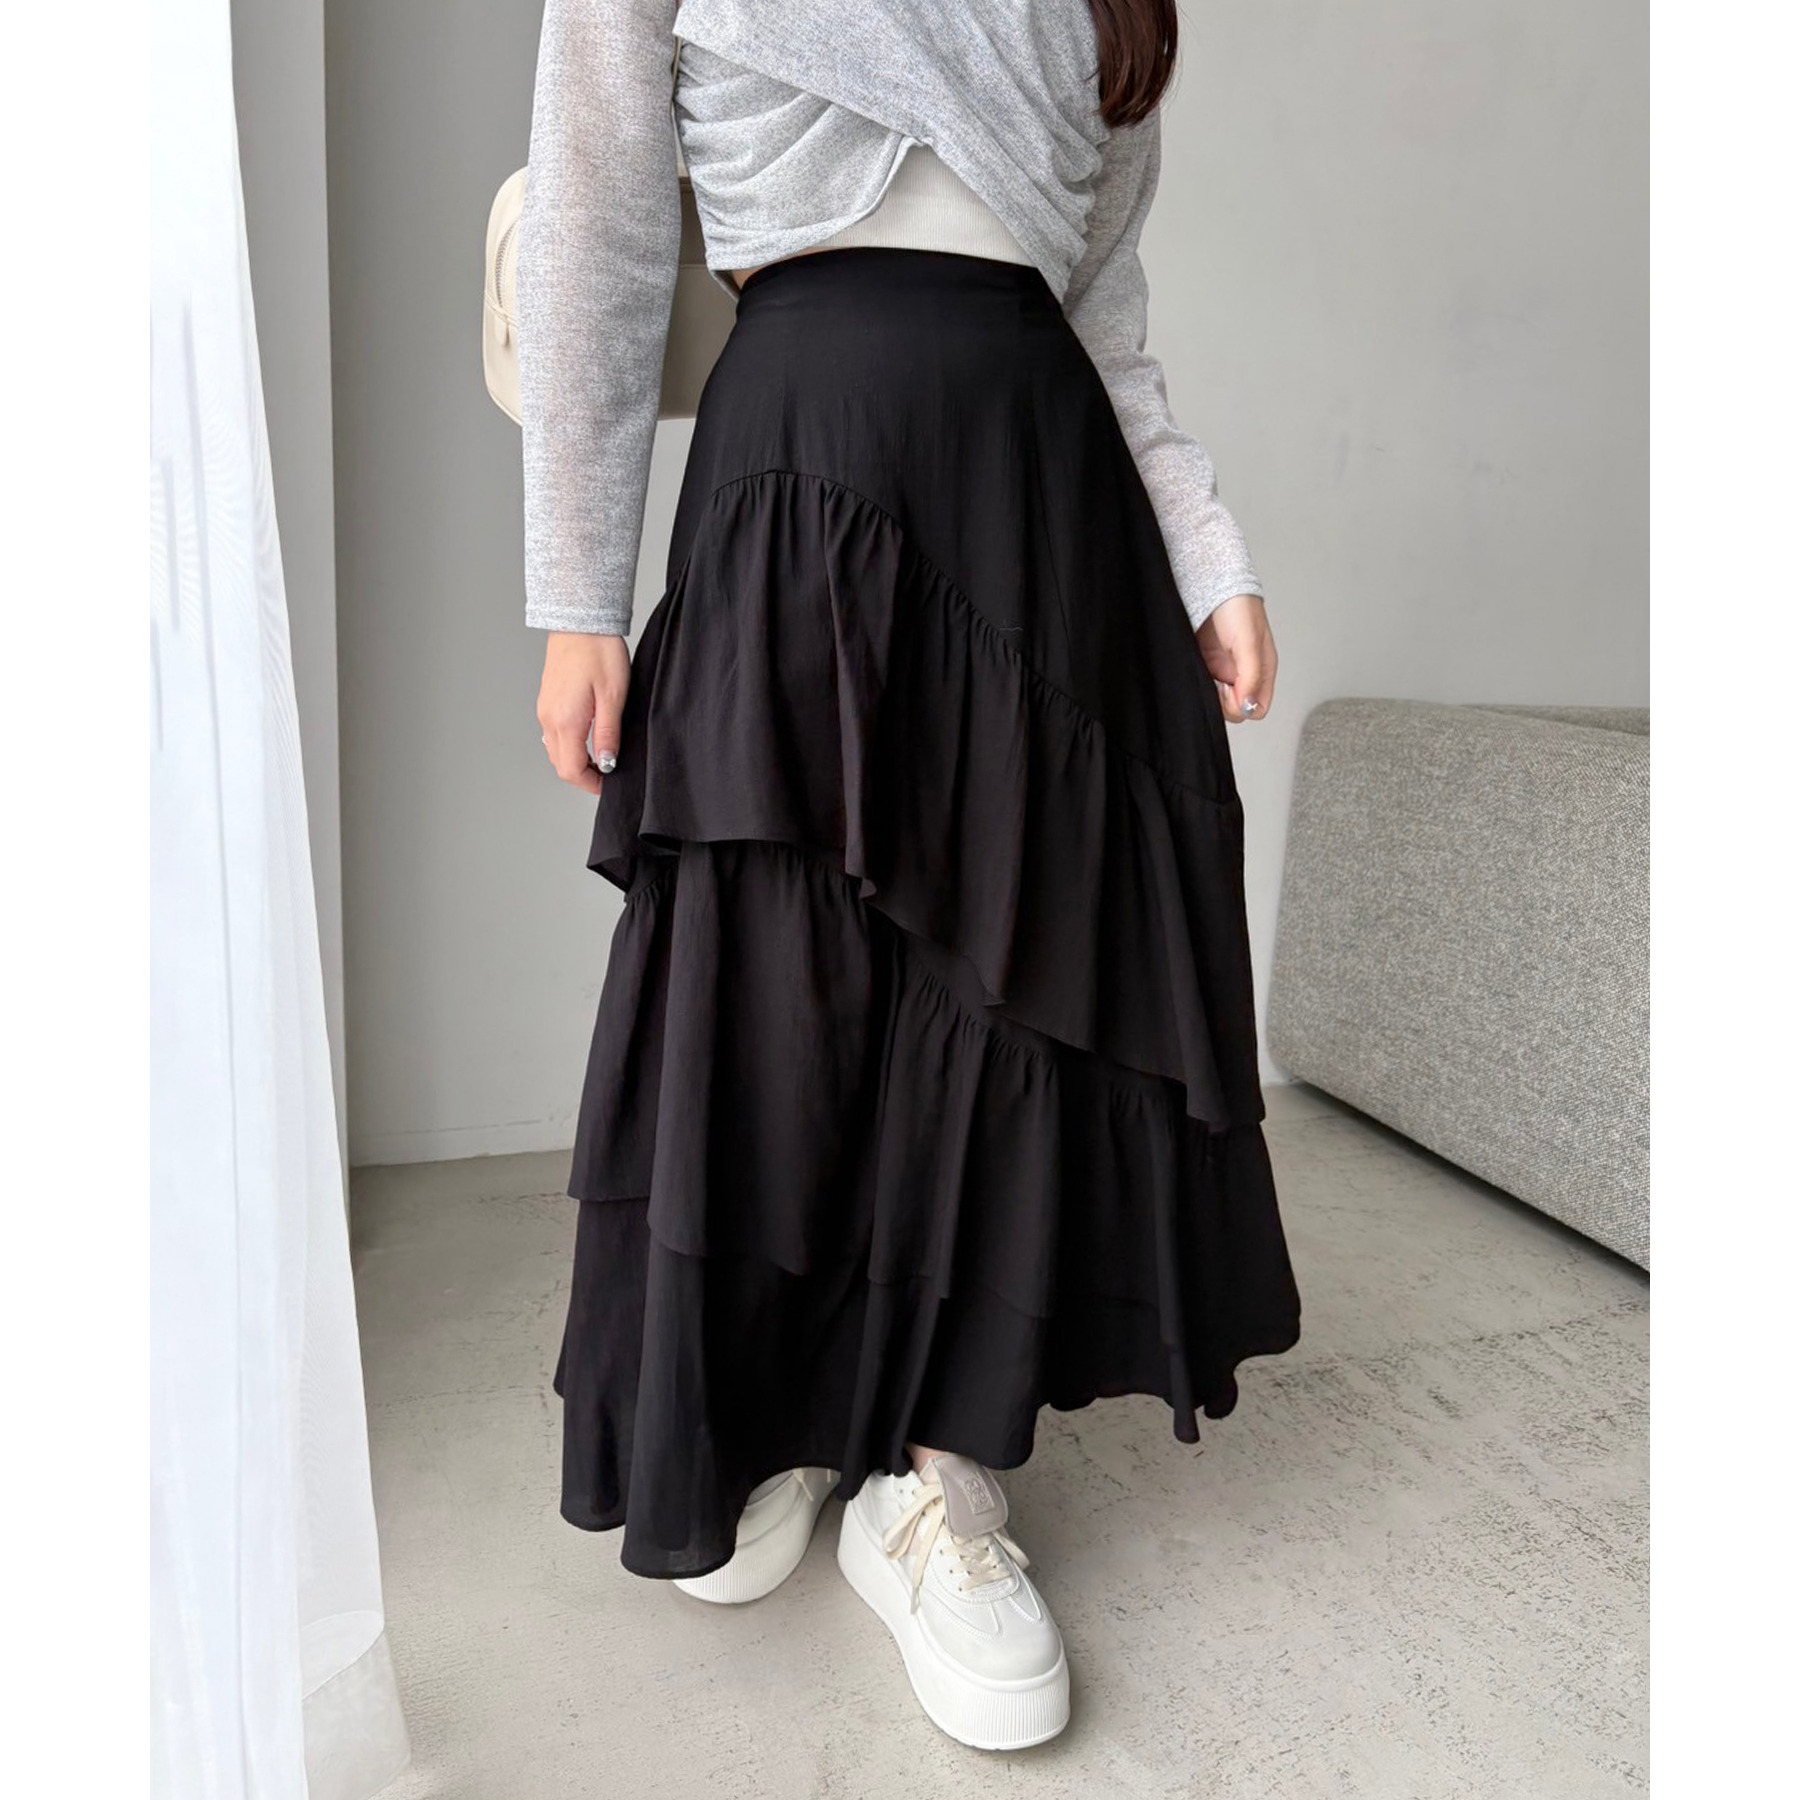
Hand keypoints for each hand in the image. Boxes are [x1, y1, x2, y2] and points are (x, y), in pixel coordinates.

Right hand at [537, 632, 629, 793]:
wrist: (581, 621)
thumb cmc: (600, 653)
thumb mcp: (613, 697)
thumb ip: (608, 734)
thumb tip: (607, 763)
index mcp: (565, 721)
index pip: (571, 770)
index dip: (591, 784)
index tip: (610, 784)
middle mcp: (549, 718)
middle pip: (561, 764)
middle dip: (584, 775)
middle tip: (609, 772)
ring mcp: (544, 710)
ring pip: (556, 751)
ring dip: (576, 760)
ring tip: (602, 755)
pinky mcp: (546, 701)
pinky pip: (553, 734)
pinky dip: (569, 745)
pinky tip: (589, 737)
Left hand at [1196, 594, 1276, 722]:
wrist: (1211, 582)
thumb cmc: (1237, 606)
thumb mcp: (1249, 642)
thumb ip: (1252, 675)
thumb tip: (1249, 706)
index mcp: (1262, 669)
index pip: (1257, 708)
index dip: (1242, 705)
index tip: (1229, 689)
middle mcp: (1244, 674)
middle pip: (1236, 709)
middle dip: (1224, 701)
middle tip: (1214, 680)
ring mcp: (1222, 670)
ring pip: (1217, 701)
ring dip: (1209, 694)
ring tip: (1204, 671)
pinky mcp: (1204, 664)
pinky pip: (1202, 686)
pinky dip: (1197, 684)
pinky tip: (1195, 669)